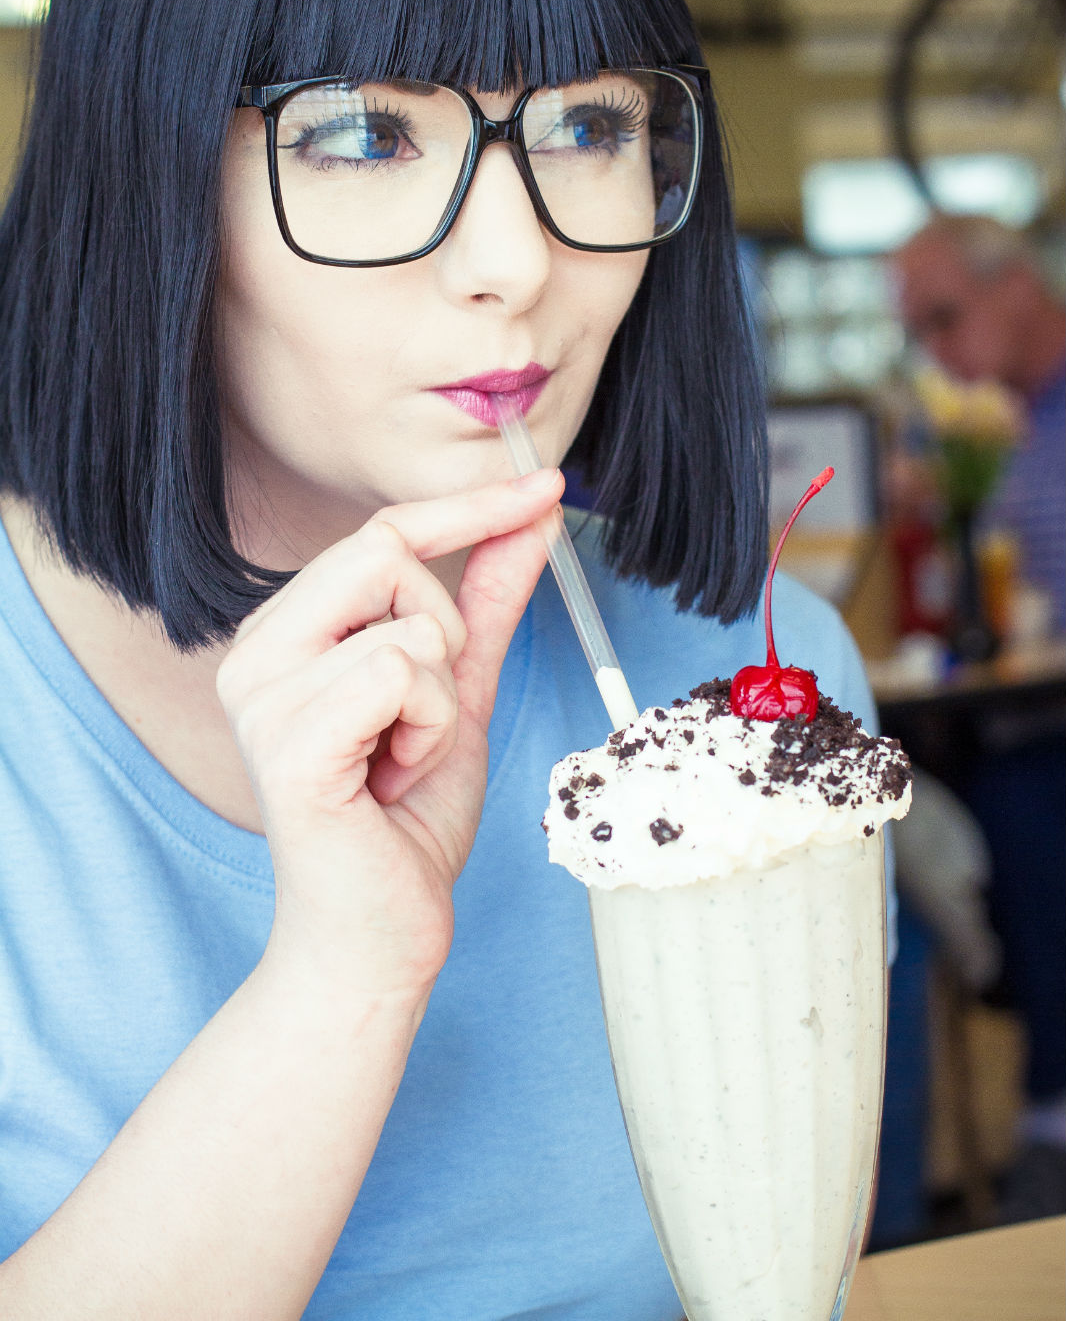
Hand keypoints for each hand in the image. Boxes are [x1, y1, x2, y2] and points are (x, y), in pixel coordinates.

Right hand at [215, 471, 562, 998]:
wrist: (379, 934)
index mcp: (286, 634)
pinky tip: (393, 779)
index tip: (543, 486)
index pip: (381, 533)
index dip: (469, 507)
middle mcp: (255, 653)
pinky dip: (430, 730)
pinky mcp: (287, 743)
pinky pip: (402, 675)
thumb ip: (486, 603)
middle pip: (387, 552)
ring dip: (441, 700)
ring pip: (410, 624)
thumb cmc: (406, 821)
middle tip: (426, 715)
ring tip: (404, 760)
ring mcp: (261, 697)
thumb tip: (530, 518)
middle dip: (447, 630)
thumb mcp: (459, 690)